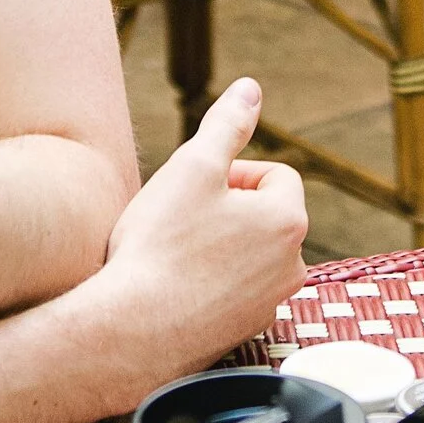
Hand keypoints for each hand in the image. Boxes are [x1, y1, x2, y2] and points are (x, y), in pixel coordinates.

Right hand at [93, 78, 307, 383]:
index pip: (276, 175)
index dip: (233, 172)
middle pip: (264, 216)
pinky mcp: (242, 333)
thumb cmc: (160, 246)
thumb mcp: (191, 167)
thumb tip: (250, 89)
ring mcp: (268, 304)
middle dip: (227, 209)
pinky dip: (208, 284)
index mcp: (287, 220)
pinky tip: (171, 286)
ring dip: (219, 246)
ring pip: (248, 256)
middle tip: (179, 216)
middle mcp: (291, 266)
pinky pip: (231, 293)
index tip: (195, 186)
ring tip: (174, 251)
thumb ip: (226, 125)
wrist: (132, 332)